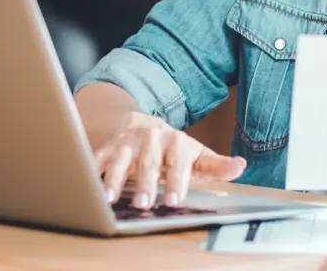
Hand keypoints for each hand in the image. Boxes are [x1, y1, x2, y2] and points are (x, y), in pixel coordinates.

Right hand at [95, 111, 245, 208]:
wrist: (134, 121)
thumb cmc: (169, 147)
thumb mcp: (194, 153)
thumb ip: (216, 164)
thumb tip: (241, 166)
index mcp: (175, 142)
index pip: (177, 163)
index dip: (177, 181)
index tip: (174, 200)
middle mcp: (151, 140)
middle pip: (149, 164)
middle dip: (146, 184)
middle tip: (145, 204)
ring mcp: (126, 143)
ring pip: (120, 162)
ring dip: (115, 179)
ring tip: (110, 198)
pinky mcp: (105, 148)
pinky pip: (96, 159)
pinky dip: (91, 171)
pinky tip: (86, 185)